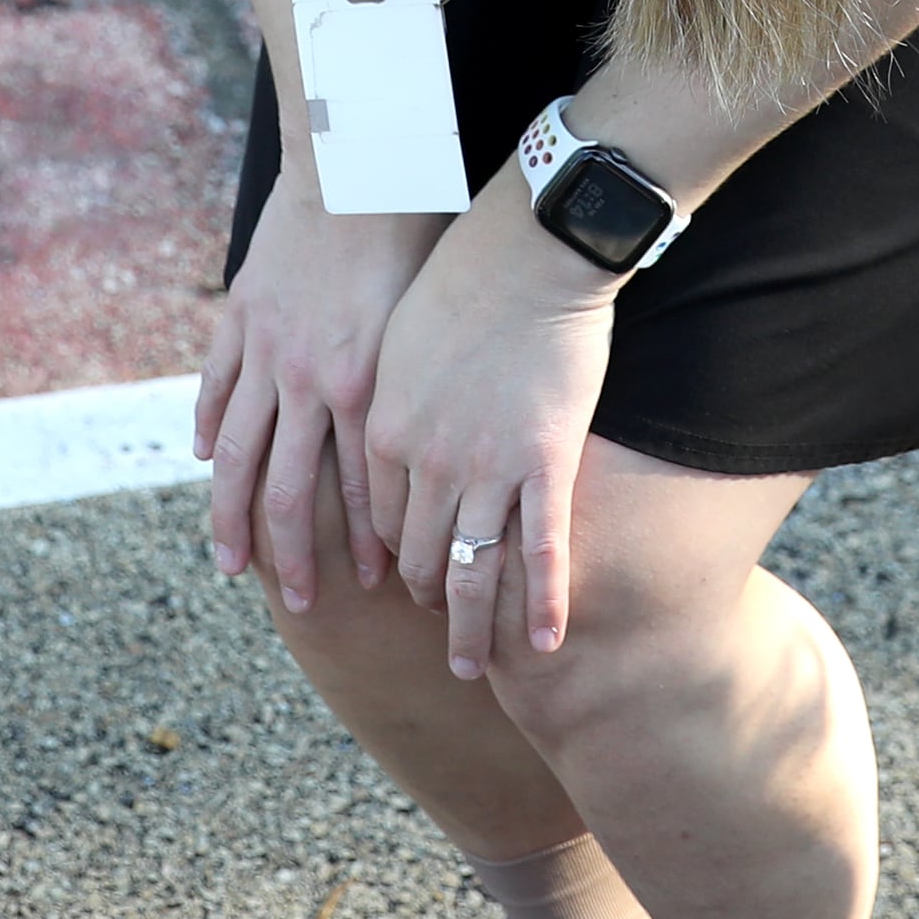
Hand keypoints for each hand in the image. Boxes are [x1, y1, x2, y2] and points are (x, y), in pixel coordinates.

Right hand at [197, 172, 448, 610]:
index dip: (365, 544)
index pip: (358, 489)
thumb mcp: (425, 325)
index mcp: (363, 387)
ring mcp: (264, 350)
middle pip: (289, 489)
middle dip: (294, 555)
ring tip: (229, 563)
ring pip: (235, 451)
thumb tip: (422, 452)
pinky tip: (200, 461)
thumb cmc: (413, 238)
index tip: (376, 587)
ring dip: (232, 516)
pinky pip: (215, 386)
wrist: (356, 165)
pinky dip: (205, 427)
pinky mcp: (239, 316)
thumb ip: (414, 390)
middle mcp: (308, 381)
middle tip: (297, 603)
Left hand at [360, 183, 622, 679]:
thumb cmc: (459, 275)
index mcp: (378, 424)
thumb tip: (371, 421)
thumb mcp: (395, 338)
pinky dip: (543, 602)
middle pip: (417, 555)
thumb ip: (384, 392)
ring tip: (475, 672)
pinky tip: (547, 643)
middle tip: (439, 645)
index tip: (395, 589)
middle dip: (427, 607)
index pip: (375, 518)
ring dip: (473, 630)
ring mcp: (483, 465)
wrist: (526, 246)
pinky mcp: (543, 460)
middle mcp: (423, 457)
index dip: (385, 560)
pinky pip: (540, 549)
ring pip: (470, 570)